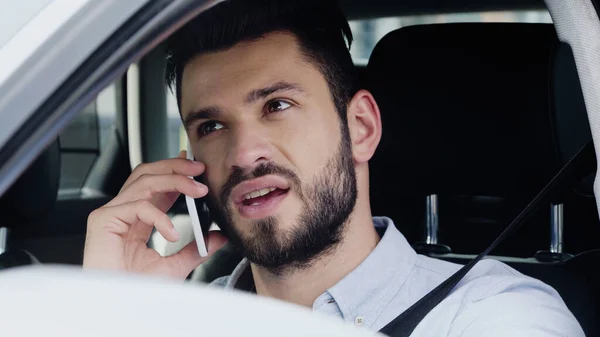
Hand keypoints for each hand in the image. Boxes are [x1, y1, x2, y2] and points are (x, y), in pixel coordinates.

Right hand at [83, 151, 227, 279]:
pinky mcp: (102, 220)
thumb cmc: (135, 290)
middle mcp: (123, 212)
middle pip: (147, 173)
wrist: (115, 308)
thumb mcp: (175, 266)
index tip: (198, 169)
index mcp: (137, 219)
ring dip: (174, 180)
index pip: (157, 185)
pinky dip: (160, 217)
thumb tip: (219, 237)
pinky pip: (137, 206)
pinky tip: (172, 234)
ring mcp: (111, 214)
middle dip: (175, 166)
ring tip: (197, 190)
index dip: (176, 172)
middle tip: (200, 169)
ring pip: (144, 181)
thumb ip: (196, 249)